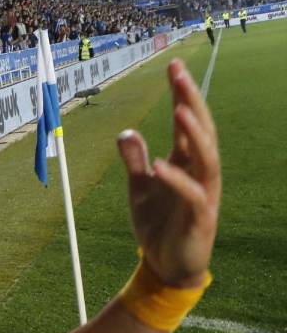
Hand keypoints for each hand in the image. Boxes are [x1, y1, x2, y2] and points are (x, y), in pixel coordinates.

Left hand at [116, 59, 219, 288]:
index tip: (173, 66)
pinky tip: (161, 165)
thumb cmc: (158, 224)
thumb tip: (126, 132)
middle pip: (201, 131)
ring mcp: (203, 195)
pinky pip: (191, 195)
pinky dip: (177, 179)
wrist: (166, 266)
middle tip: (179, 74)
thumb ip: (134, 161)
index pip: (187, 123)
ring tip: (180, 110)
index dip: (182, 95)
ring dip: (194, 134)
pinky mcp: (200, 219)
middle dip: (191, 102)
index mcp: (186, 164)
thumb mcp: (139, 188)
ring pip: (206, 159)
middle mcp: (200, 174)